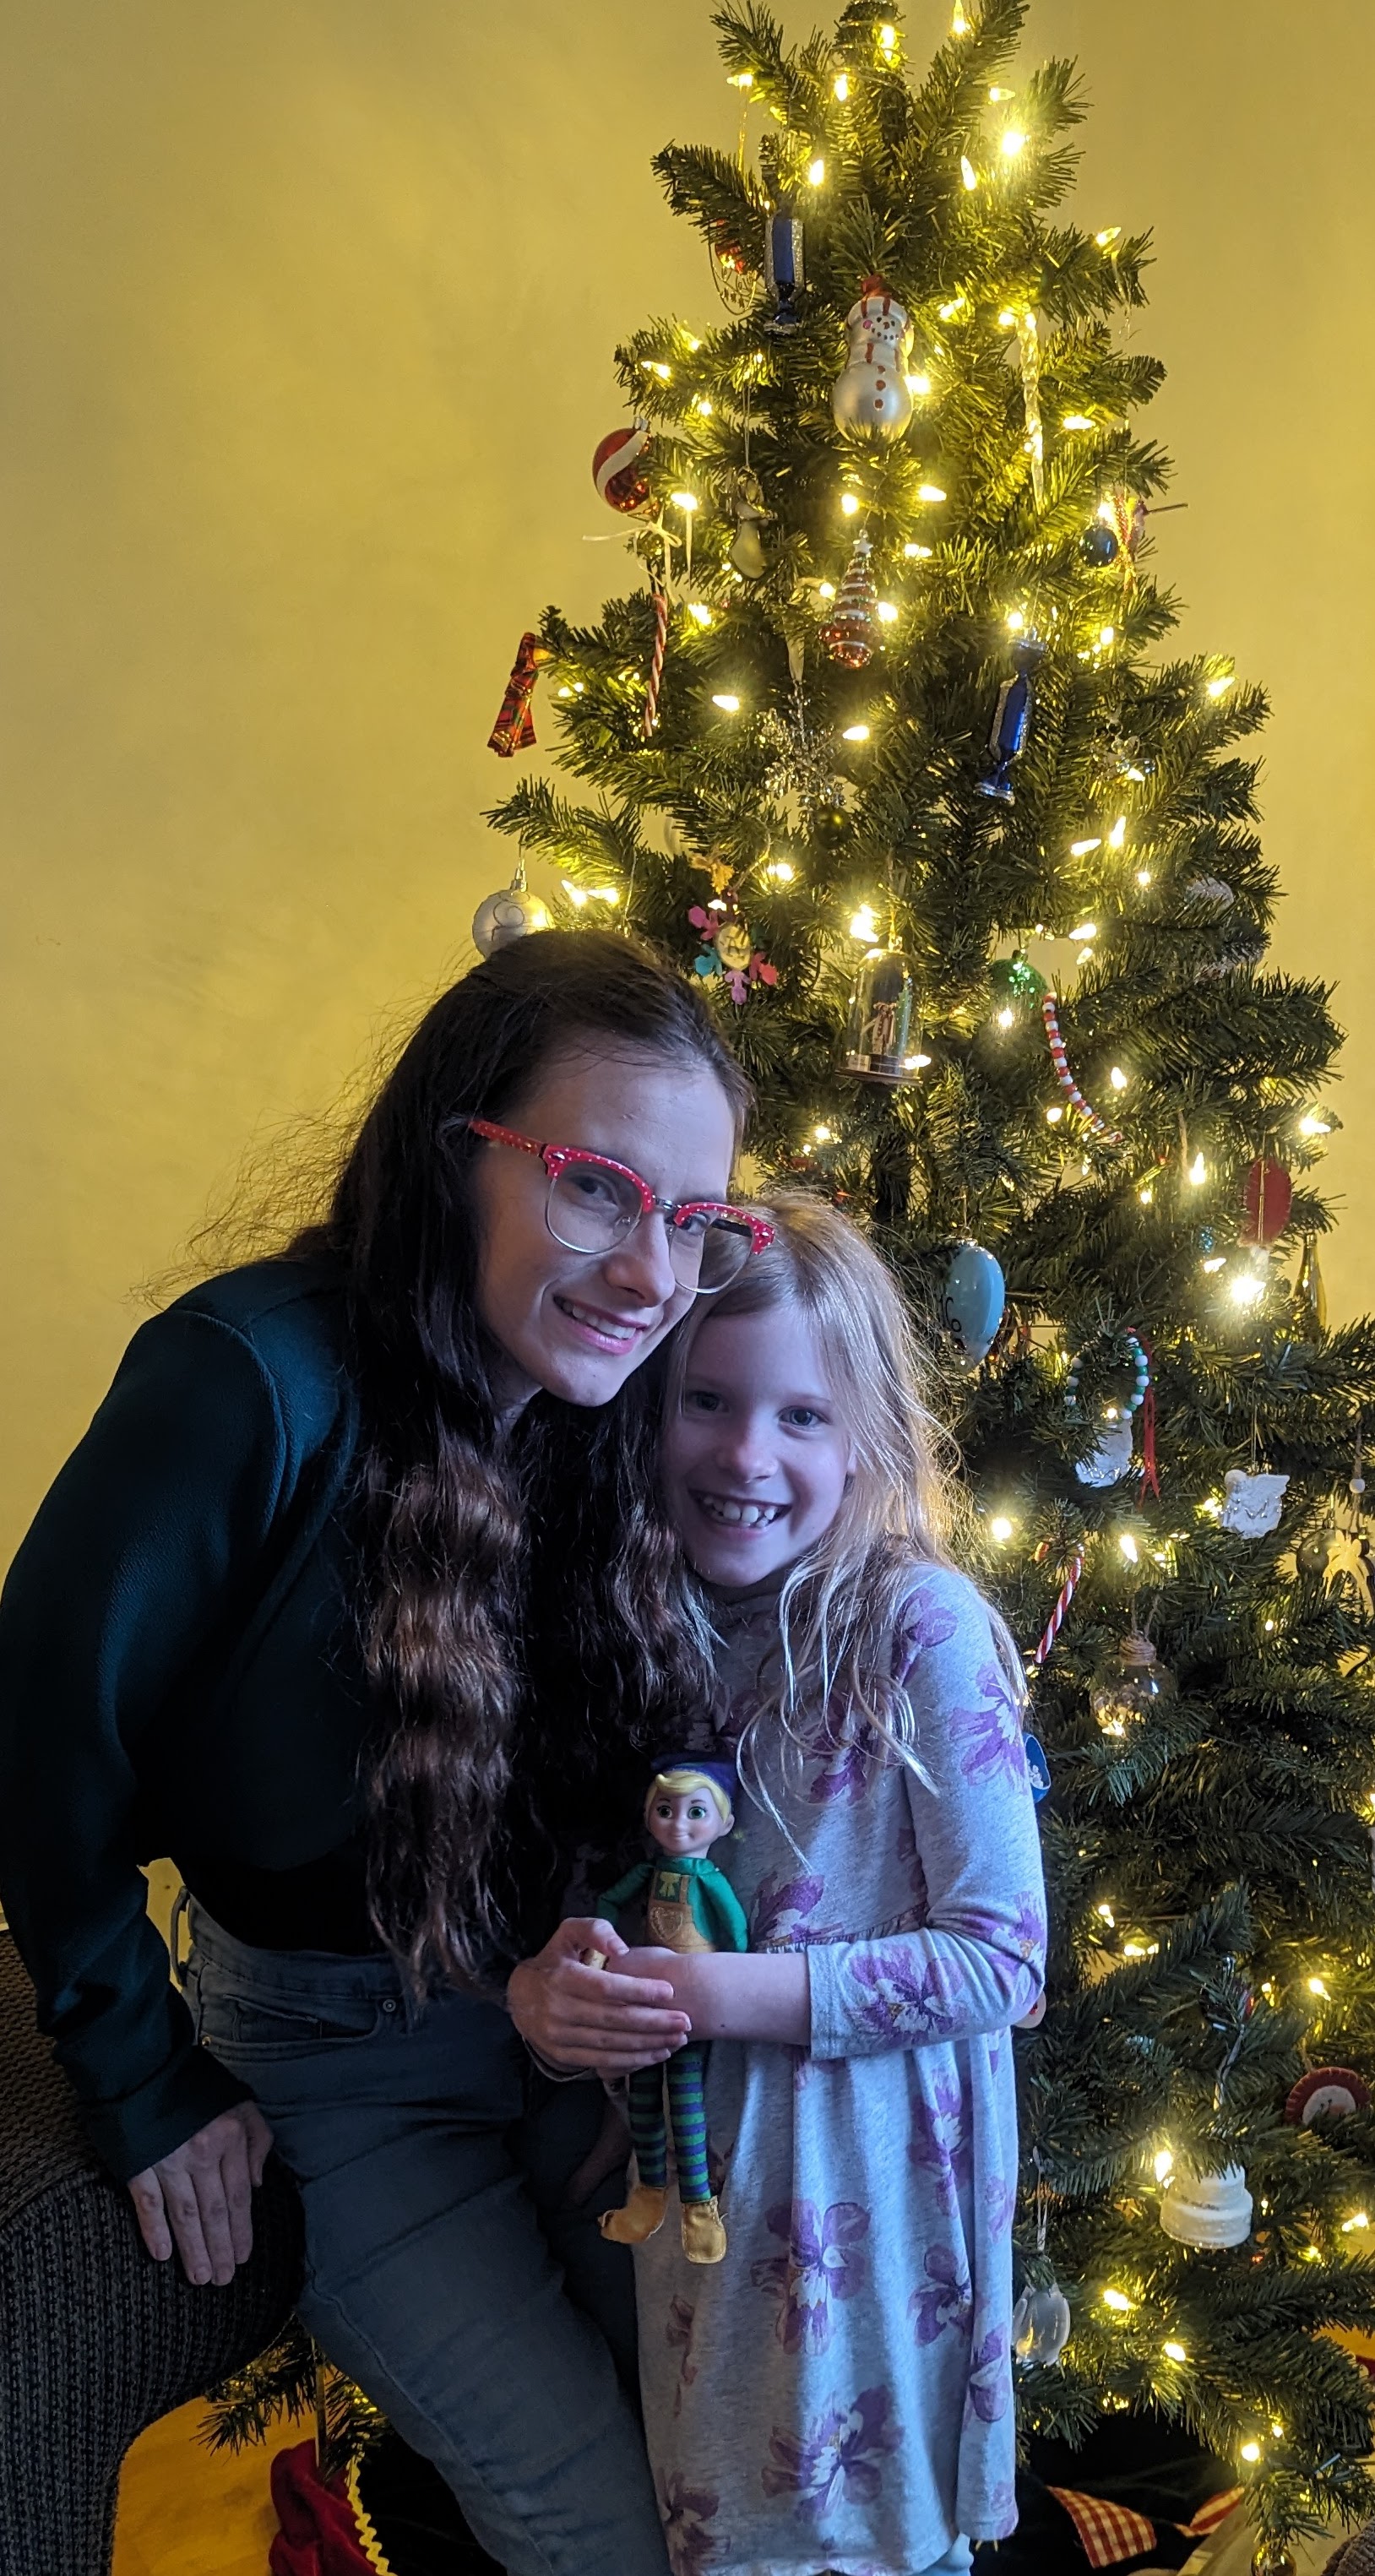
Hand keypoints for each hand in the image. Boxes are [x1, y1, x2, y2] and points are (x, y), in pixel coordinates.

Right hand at [126, 2100, 273, 2284]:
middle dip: (220, 2248)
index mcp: (229, 2138)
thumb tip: (257, 2184)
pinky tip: (162, 2254)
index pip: (239, 2195)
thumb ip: (257, 2140)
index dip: (242, 2229)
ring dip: (193, 2250)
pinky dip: (154, 2231)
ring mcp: (168, 2160)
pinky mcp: (138, 2164)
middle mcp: (202, 2153)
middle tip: (224, 2279)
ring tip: (200, 2277)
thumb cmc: (197, 2085)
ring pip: (185, 2215)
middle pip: (214, 2211)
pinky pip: (149, 2204)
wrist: (145, 2066)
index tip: (244, 2256)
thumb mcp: (241, 2102)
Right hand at [507, 1918, 689, 2074]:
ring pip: (610, 2044)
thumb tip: (621, 1948)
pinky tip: (656, 2054)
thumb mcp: (567, 1933)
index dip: (639, 1990)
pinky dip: (632, 2060)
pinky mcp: (563, 2056)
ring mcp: (560, 2037)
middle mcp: (559, 2010)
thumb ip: (595, 1931)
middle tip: (684, 2021)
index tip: (670, 1991)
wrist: (518, 1996)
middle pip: (613, 2020)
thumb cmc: (554, 1960)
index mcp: (562, 1978)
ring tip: (677, 2039)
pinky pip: (602, 2061)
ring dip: (648, 2045)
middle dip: (653, 2023)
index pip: (605, 1988)